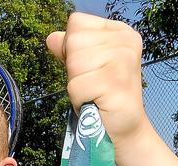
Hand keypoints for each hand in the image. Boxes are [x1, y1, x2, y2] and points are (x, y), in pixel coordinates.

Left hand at [46, 12, 148, 149]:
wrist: (123, 131)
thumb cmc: (103, 98)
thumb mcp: (86, 68)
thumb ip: (70, 51)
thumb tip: (52, 38)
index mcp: (120, 32)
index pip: (77, 23)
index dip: (72, 47)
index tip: (90, 68)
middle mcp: (125, 41)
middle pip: (73, 41)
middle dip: (74, 68)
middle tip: (92, 84)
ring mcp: (122, 59)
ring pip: (73, 62)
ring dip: (76, 85)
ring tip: (94, 93)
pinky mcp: (115, 80)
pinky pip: (75, 85)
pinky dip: (78, 99)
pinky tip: (95, 103)